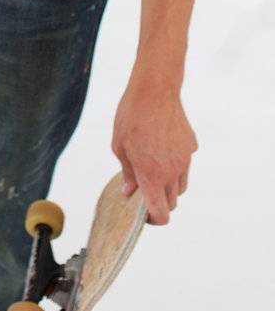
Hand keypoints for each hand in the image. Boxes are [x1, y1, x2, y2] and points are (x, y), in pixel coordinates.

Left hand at [111, 76, 197, 225]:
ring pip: (181, 186)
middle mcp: (172, 172)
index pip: (162, 214)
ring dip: (169, 186)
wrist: (155, 90)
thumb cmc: (131, 117)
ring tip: (154, 169)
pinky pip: (185, 164)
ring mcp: (185, 159)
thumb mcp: (119, 146)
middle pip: (172, 202)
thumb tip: (129, 191)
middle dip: (160, 203)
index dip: (153, 220)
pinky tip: (162, 148)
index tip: (144, 214)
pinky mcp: (191, 146)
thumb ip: (126, 172)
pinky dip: (176, 164)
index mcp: (152, 176)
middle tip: (145, 191)